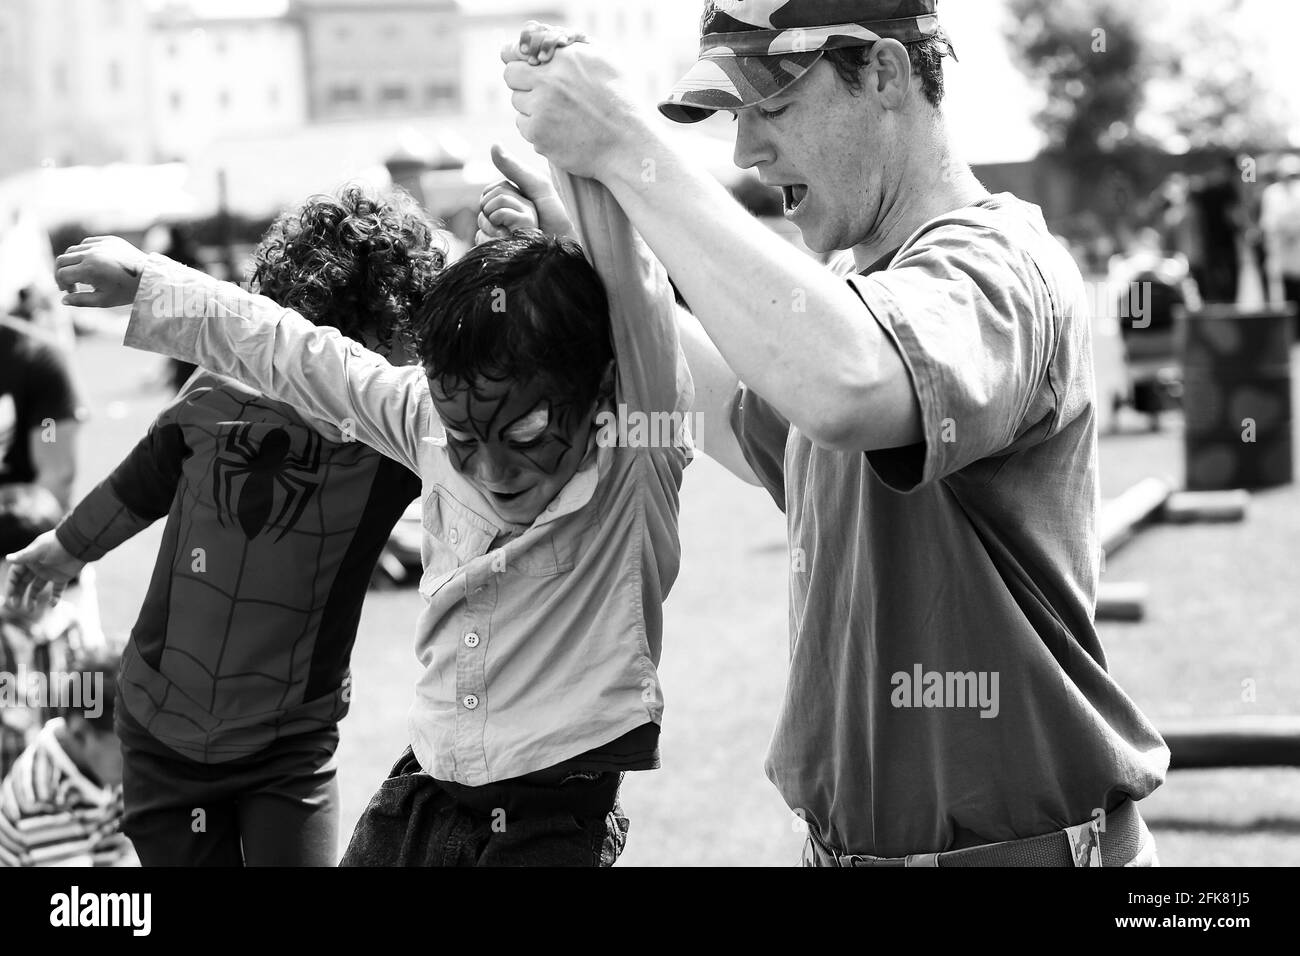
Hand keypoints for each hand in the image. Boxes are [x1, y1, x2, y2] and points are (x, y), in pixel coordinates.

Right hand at [3, 530, 85, 613]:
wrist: (79, 544)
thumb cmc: (57, 544)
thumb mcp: (39, 550)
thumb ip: (23, 556)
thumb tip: (8, 558)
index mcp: (29, 560)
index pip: (15, 575)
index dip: (11, 586)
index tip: (9, 598)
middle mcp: (37, 568)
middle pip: (24, 583)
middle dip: (19, 594)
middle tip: (16, 606)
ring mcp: (50, 573)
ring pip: (38, 588)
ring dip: (32, 598)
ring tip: (30, 610)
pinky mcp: (62, 577)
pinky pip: (57, 590)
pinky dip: (55, 598)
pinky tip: (52, 604)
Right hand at [54, 236, 148, 308]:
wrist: (150, 277)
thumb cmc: (126, 292)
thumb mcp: (103, 300)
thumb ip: (80, 300)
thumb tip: (62, 300)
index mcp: (89, 269)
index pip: (62, 274)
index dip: (62, 284)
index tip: (70, 291)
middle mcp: (92, 253)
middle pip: (62, 259)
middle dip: (61, 272)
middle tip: (69, 283)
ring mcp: (100, 244)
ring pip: (73, 250)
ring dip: (71, 263)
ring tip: (81, 275)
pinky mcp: (108, 239)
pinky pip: (87, 243)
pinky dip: (83, 253)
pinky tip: (91, 264)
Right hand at [477, 144, 576, 243]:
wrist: (562, 249)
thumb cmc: (556, 218)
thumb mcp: (538, 188)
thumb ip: (515, 169)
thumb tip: (493, 145)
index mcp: (507, 200)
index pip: (488, 193)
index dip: (502, 197)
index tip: (526, 204)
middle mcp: (499, 218)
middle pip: (483, 208)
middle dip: (505, 213)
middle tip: (529, 220)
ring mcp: (497, 236)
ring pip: (482, 226)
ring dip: (502, 229)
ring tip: (522, 234)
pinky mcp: (496, 253)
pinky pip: (482, 242)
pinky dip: (496, 241)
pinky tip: (513, 243)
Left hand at [501, 24, 647, 181]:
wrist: (627, 143)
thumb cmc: (619, 100)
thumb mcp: (605, 59)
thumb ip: (575, 44)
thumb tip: (550, 37)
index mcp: (563, 58)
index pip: (517, 51)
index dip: (516, 59)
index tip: (521, 66)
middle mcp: (548, 80)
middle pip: (511, 75)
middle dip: (523, 82)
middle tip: (541, 92)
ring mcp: (540, 108)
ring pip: (518, 101)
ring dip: (531, 106)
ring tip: (558, 113)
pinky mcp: (537, 133)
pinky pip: (523, 125)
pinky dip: (536, 128)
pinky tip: (558, 130)